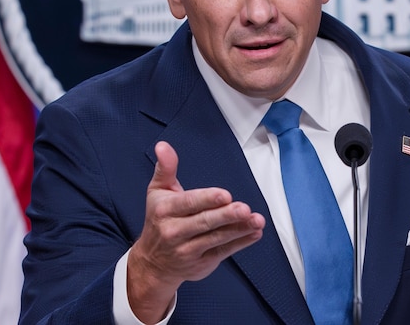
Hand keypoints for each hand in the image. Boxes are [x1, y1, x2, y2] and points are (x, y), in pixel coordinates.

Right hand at [127, 141, 265, 321]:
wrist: (153, 263)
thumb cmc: (158, 220)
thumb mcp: (157, 192)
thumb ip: (165, 168)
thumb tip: (163, 146)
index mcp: (165, 210)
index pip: (188, 203)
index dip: (207, 199)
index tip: (225, 195)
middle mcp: (174, 232)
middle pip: (204, 222)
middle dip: (226, 216)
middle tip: (244, 209)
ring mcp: (188, 250)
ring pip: (216, 239)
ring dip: (239, 229)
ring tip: (256, 221)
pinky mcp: (202, 263)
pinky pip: (223, 252)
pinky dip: (240, 243)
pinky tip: (254, 233)